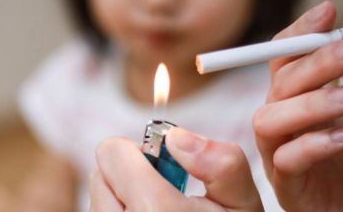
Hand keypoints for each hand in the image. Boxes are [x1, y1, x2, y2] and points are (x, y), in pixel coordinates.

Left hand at [90, 127, 263, 210]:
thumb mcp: (243, 205)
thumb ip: (219, 162)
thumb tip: (176, 137)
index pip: (111, 152)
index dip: (142, 152)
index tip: (169, 168)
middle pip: (100, 174)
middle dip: (130, 177)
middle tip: (166, 196)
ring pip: (99, 201)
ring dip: (125, 201)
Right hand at [254, 1, 342, 210]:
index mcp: (297, 96)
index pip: (285, 56)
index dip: (301, 31)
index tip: (329, 11)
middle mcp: (281, 120)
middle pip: (280, 82)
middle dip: (316, 61)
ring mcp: (279, 153)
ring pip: (272, 118)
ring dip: (312, 102)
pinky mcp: (289, 187)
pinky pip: (287, 160)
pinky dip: (315, 144)